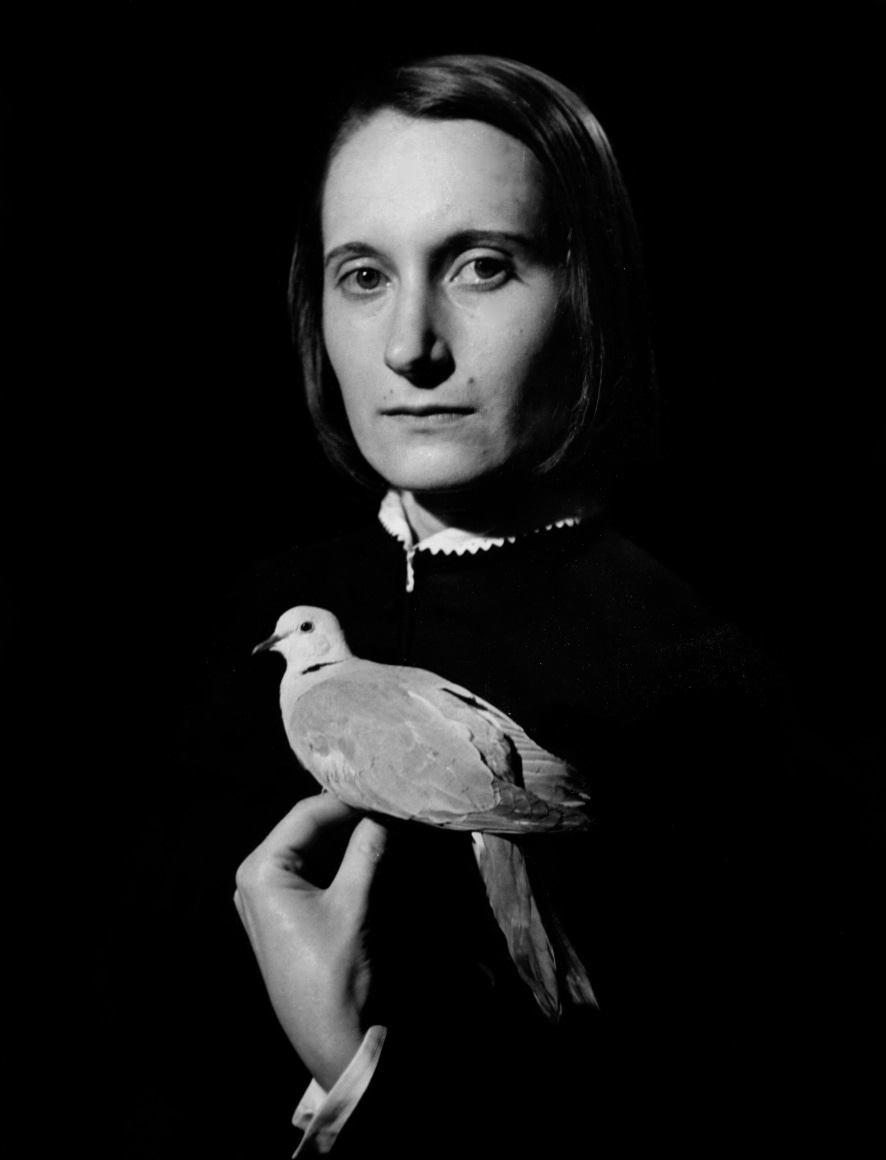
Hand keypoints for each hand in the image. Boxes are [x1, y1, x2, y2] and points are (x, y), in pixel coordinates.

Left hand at [234, 792, 388, 1089]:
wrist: (330, 1040)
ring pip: (312, 848)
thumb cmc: (334, 973)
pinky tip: (369, 845)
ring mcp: (267, 898)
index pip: (306, 814)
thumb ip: (367, 849)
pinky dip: (340, 857)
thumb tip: (386, 809)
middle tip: (389, 798)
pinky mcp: (284, 915)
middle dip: (348, 813)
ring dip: (346, 833)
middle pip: (306, 828)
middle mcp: (255, 878)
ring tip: (385, 815)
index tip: (386, 786)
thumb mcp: (354, 904)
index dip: (347, 797)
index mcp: (260, 870)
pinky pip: (312, 870)